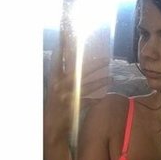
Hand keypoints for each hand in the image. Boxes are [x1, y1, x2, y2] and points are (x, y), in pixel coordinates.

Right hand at [44, 17, 109, 147]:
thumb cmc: (54, 107)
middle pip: (78, 70)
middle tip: (106, 57)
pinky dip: (96, 97)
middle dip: (92, 64)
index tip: (69, 31)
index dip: (64, 43)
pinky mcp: (72, 106)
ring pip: (86, 85)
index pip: (58, 57)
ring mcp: (66, 96)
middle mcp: (58, 85)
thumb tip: (69, 58)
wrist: (50, 128)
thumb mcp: (55, 89)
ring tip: (111, 74)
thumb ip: (61, 74)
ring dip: (100, 80)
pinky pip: (88, 99)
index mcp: (53, 78)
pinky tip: (105, 92)